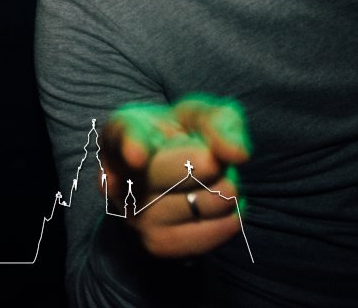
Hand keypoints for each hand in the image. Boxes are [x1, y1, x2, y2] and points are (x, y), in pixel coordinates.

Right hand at [99, 95, 250, 257]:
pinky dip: (231, 216)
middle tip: (208, 159)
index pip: (125, 136)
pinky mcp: (157, 243)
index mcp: (122, 131)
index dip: (132, 146)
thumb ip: (220, 123)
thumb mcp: (200, 115)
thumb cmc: (182, 138)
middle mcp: (120, 175)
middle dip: (211, 164)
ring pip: (208, 202)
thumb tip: (237, 155)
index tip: (138, 157)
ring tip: (209, 181)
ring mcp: (134, 213)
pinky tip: (215, 203)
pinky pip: (216, 232)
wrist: (168, 181)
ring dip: (226, 187)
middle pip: (180, 173)